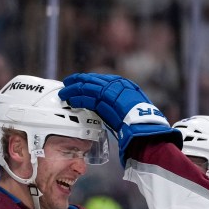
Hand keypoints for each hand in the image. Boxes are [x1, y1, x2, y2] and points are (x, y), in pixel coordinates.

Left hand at [59, 73, 181, 163]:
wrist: (145, 128)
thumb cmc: (141, 124)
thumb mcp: (132, 111)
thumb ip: (120, 106)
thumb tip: (110, 110)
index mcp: (126, 85)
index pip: (103, 79)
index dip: (90, 80)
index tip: (81, 82)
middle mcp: (118, 84)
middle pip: (93, 80)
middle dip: (79, 81)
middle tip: (68, 83)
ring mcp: (111, 90)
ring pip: (87, 87)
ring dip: (74, 89)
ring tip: (64, 93)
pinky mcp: (104, 99)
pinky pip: (87, 96)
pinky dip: (77, 98)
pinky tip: (70, 101)